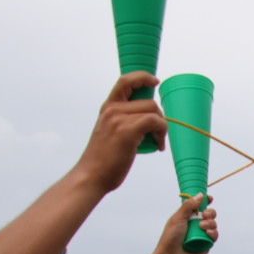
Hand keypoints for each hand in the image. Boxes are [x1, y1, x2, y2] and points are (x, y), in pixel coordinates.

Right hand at [75, 73, 168, 192]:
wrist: (91, 176)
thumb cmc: (102, 160)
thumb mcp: (109, 132)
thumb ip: (122, 122)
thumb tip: (147, 120)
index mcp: (107, 108)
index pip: (125, 81)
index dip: (142, 77)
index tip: (154, 81)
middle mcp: (112, 109)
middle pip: (148, 100)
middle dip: (159, 116)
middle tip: (158, 133)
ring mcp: (118, 119)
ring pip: (153, 111)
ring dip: (162, 127)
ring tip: (157, 141)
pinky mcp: (127, 131)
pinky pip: (155, 122)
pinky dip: (161, 133)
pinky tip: (158, 146)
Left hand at [155, 194, 218, 253]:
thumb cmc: (170, 238)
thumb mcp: (178, 218)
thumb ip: (188, 206)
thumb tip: (201, 195)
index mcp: (187, 217)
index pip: (199, 206)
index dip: (205, 201)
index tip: (210, 198)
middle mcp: (195, 225)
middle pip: (209, 214)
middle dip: (210, 212)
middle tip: (205, 214)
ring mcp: (201, 234)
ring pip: (213, 224)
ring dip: (211, 223)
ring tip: (202, 227)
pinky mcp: (206, 244)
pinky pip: (214, 235)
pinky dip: (213, 233)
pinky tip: (208, 233)